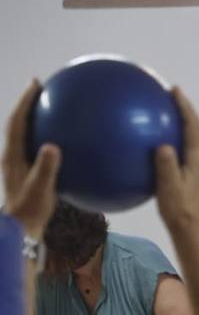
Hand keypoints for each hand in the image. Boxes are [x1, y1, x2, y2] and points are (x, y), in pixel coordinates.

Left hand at [2, 80, 61, 237]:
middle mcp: (14, 156)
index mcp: (13, 155)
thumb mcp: (40, 190)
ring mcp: (20, 165)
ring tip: (54, 110)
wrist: (20, 230)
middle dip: (30, 104)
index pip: (17, 121)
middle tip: (44, 89)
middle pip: (20, 123)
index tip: (37, 83)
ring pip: (27, 135)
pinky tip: (68, 146)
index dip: (26, 101)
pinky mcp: (29, 174)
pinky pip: (39, 150)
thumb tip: (53, 147)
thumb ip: (46, 168)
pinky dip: (50, 140)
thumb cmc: (31, 212)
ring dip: (38, 120)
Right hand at [154, 88, 198, 233]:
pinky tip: (155, 139)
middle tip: (170, 93)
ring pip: (190, 137)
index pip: (193, 127)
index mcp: (197, 159)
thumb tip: (163, 146)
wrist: (190, 227)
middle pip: (194, 127)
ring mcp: (197, 166)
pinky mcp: (190, 173)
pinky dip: (172, 136)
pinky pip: (182, 148)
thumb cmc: (179, 209)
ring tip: (164, 110)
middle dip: (184, 109)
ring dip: (180, 121)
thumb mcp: (169, 187)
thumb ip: (166, 166)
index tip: (175, 90)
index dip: (185, 107)